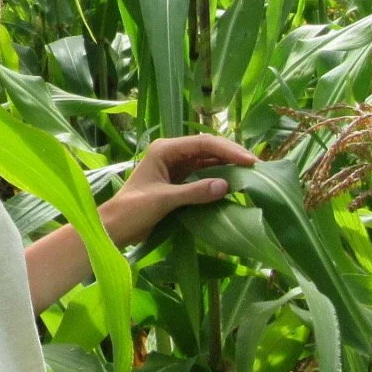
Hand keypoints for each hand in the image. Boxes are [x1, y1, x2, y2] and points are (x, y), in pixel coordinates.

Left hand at [99, 133, 257, 247]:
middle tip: (257, 166)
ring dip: (228, 166)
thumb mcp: (164, 200)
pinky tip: (234, 183)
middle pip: (209, 149)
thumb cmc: (133, 210)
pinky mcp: (179, 181)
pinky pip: (204, 175)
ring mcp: (176, 167)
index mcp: (165, 149)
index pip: (203, 143)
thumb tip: (226, 185)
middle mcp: (172, 153)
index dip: (228, 150)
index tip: (250, 161)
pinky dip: (219, 178)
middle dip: (232, 155)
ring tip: (251, 173)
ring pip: (208, 161)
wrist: (115, 228)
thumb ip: (194, 192)